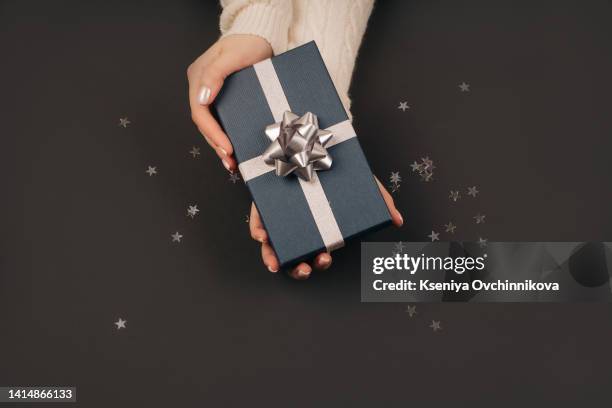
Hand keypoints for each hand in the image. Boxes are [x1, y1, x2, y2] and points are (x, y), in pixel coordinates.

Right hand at [187, 34, 272, 171]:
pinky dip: (226, 136)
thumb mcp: (232, 56)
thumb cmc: (248, 42)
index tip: (226, 147)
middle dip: (216, 144)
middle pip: (204, 123)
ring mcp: (212, 93)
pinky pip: (222, 121)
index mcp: (198, 77)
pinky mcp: (225, 99)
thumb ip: (214, 74)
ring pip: (212, 125)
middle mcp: (202, 87)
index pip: (200, 111)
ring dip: (219, 145)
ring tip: (230, 162)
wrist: (261, 36)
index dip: (211, 132)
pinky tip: (233, 150)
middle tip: (229, 160)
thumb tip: (202, 98)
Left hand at [250, 177, 402, 279]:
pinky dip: (258, 231)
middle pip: (295, 257)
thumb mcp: (362, 183)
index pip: (317, 253)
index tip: (324, 259)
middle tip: (308, 267)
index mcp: (320, 228)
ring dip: (273, 258)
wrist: (317, 138)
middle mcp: (299, 226)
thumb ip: (380, 201)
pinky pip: (258, 221)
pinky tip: (262, 236)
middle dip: (299, 269)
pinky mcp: (265, 202)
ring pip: (273, 246)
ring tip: (276, 264)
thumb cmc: (340, 168)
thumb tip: (398, 220)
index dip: (319, 262)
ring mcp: (281, 217)